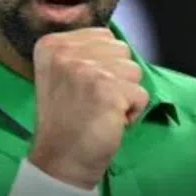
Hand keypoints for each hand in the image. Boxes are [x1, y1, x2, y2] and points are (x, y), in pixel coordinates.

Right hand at [28, 28, 147, 189]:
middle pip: (122, 49)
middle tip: (94, 99)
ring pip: (134, 71)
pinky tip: (109, 121)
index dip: (105, 63)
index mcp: (53, 44)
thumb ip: (86, 51)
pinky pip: (141, 94)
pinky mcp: (108, 90)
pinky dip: (132, 112)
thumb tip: (119, 44)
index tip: (84, 86)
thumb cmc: (68, 118)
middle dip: (117, 76)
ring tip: (101, 109)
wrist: (60, 160)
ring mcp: (87, 70)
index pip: (105, 35)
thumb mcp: (63, 72)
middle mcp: (66, 53)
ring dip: (125, 94)